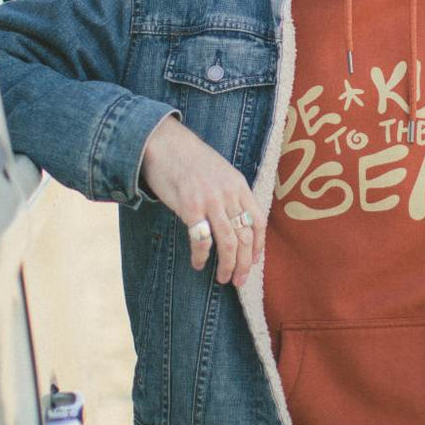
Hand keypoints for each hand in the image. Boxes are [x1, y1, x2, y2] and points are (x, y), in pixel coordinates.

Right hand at [139, 116, 263, 286]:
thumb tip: (236, 223)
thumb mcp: (221, 173)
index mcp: (239, 185)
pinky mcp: (190, 207)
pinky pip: (201, 240)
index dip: (258, 246)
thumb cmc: (191, 161)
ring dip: (228, 266)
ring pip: (229, 242)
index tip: (254, 262)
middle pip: (245, 237)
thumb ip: (231, 195)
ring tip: (223, 279)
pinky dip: (202, 256)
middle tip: (240, 281)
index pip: (258, 221)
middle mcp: (229, 194)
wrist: (166, 143)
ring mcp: (210, 200)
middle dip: (245, 264)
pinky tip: (199, 264)